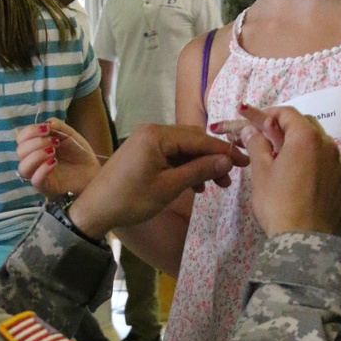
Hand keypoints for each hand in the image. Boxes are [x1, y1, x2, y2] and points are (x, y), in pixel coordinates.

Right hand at [17, 118, 100, 197]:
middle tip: (54, 142)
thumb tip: (46, 124)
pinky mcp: (46, 188)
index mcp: (35, 147)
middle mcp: (33, 161)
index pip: (21, 139)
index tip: (47, 129)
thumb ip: (57, 126)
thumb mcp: (68, 134)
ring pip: (23, 167)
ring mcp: (38, 175)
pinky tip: (54, 162)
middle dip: (36, 142)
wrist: (92, 169)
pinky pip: (35, 180)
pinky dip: (43, 169)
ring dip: (36, 155)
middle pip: (20, 152)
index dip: (30, 131)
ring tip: (53, 151)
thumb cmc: (78, 152)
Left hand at [68, 123, 247, 238]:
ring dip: (200, 165)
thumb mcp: (169, 187)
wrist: (95, 209)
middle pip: (193, 140)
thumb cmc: (130, 200)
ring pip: (184, 149)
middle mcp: (153, 131)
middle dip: (213, 158)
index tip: (245, 162)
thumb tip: (228, 161)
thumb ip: (199, 171)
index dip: (224, 151)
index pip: (200, 139)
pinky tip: (195, 186)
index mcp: (158, 135)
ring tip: (216, 186)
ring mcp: (146, 140)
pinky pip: (171, 155)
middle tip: (230, 178)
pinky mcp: (143, 152)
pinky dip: (185, 168)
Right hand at [247, 105, 340, 236]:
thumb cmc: (278, 203)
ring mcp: (337, 162)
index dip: (270, 114)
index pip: (288, 113)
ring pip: (317, 142)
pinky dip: (311, 159)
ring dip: (300, 142)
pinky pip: (325, 160)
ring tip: (282, 157)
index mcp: (306, 137)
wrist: (303, 239)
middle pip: (306, 124)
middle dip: (286, 126)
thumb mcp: (261, 172)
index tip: (256, 122)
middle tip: (268, 138)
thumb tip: (251, 130)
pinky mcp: (340, 180)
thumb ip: (256, 144)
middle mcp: (327, 144)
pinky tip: (298, 174)